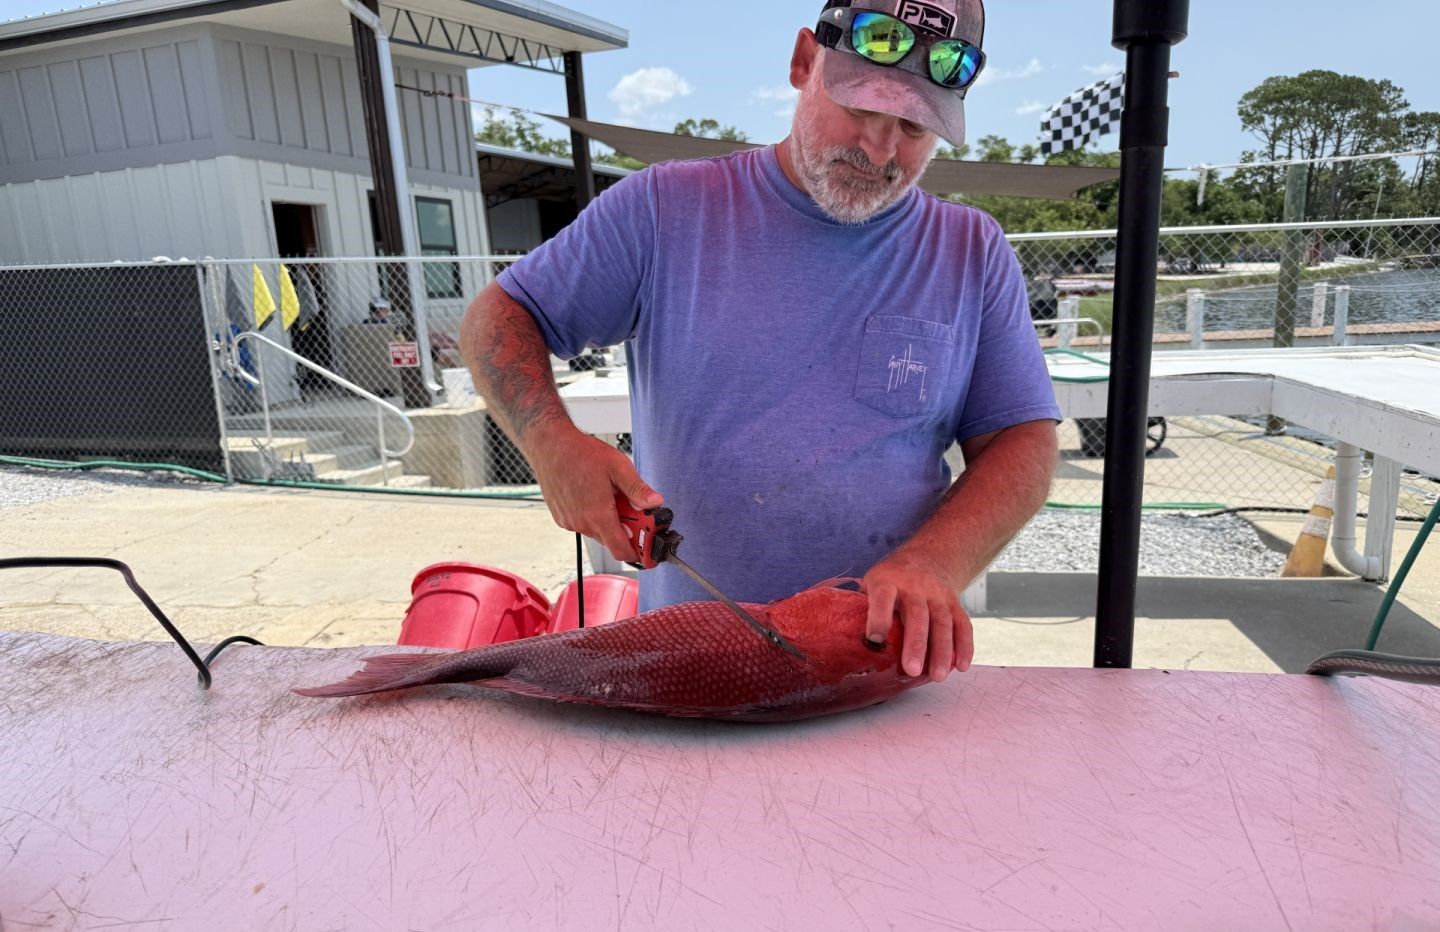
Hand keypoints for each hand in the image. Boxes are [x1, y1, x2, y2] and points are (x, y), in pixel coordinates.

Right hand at [524, 423, 663, 562]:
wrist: (549, 445)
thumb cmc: (581, 453)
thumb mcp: (618, 466)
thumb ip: (637, 489)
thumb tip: (655, 503)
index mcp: (598, 514)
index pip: (621, 550)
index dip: (638, 553)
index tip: (648, 546)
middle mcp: (581, 522)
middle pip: (611, 540)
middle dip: (625, 529)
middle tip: (633, 508)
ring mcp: (569, 521)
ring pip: (597, 531)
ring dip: (608, 520)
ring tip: (609, 495)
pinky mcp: (561, 517)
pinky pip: (583, 524)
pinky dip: (593, 516)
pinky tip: (593, 495)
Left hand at [861, 552, 972, 681]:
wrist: (926, 557)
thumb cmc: (890, 580)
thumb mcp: (872, 583)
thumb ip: (863, 608)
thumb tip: (848, 645)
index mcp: (888, 581)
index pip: (884, 596)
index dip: (879, 616)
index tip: (874, 640)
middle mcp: (916, 586)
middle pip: (918, 615)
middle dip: (916, 644)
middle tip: (911, 670)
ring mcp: (938, 594)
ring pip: (943, 622)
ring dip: (942, 651)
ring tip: (937, 676)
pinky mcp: (955, 603)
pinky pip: (962, 624)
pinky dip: (964, 646)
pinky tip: (961, 666)